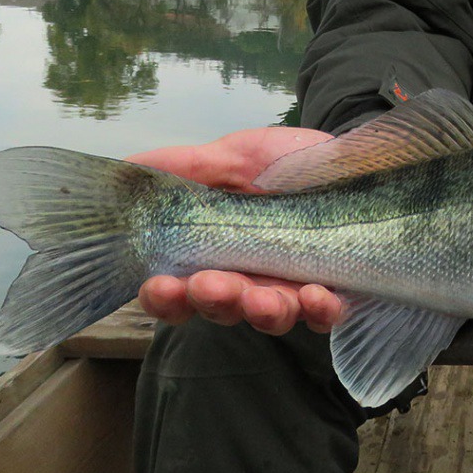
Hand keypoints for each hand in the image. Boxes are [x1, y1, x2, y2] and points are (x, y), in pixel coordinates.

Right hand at [128, 127, 343, 335]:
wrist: (348, 157)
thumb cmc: (282, 163)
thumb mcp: (231, 156)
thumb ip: (182, 168)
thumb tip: (124, 168)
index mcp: (214, 255)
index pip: (178, 291)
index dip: (164, 297)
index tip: (158, 285)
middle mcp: (248, 281)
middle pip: (221, 307)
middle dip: (212, 300)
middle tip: (208, 286)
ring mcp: (291, 288)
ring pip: (271, 315)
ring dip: (261, 311)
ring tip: (262, 299)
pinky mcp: (336, 290)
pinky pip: (326, 313)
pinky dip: (319, 310)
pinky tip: (315, 295)